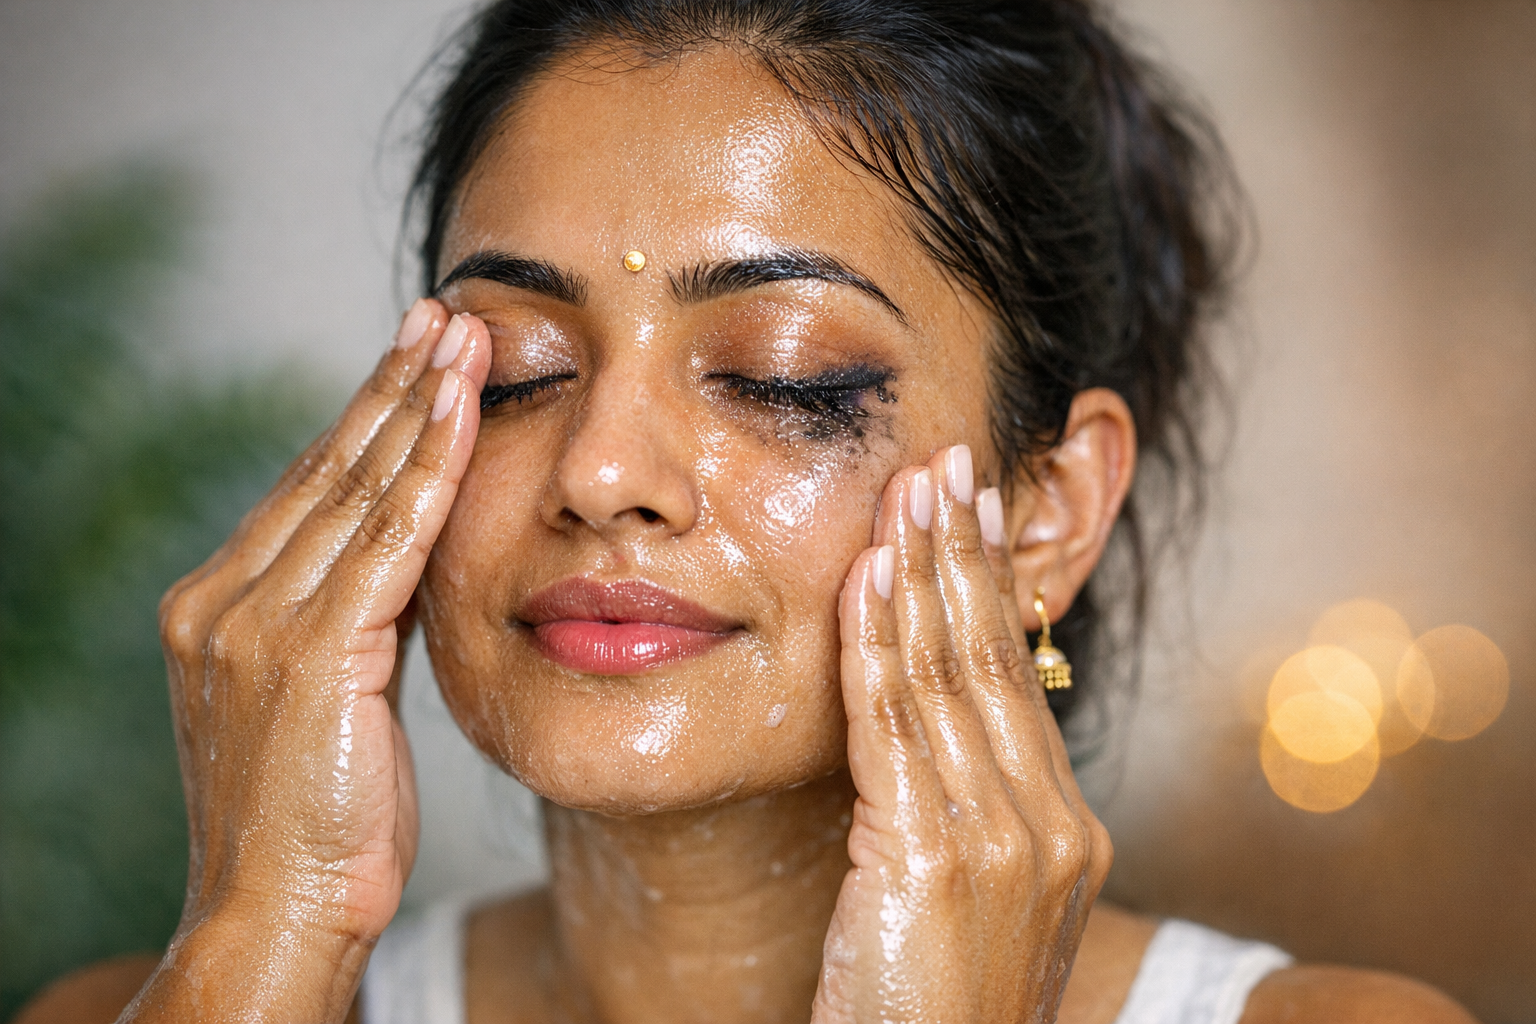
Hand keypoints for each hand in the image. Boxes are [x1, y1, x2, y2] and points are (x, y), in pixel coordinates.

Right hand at [133, 301, 489, 1021]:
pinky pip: (387, 538)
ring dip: (419, 402)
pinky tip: (464, 411)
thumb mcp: (325, 700)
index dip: (366, 416)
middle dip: (394, 384)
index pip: (307, 488)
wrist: (276, 911)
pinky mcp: (309, 650)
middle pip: (328, 467)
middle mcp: (225, 598)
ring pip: (356, 487)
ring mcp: (259, 621)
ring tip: (465, 335)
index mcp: (219, 606)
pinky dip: (431, 467)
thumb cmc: (313, 821)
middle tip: (444, 313)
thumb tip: (404, 560)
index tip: (414, 357)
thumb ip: (351, 622)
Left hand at [813, 445, 1111, 1023]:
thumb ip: (964, 818)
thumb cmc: (932, 1015)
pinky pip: (896, 723)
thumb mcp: (970, 905)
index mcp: (1063, 834)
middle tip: (950, 463)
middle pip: (994, 661)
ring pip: (949, 675)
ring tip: (907, 490)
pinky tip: (867, 574)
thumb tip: (927, 737)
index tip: (975, 511)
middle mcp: (1048, 827)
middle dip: (966, 552)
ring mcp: (1001, 842)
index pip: (1016, 684)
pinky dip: (878, 639)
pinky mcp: (933, 859)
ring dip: (922, 571)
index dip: (992, 588)